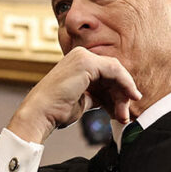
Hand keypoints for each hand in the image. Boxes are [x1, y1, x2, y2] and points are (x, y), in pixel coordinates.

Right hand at [7, 47, 140, 142]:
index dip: (117, 93)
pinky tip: (129, 98)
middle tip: (125, 116)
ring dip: (124, 94)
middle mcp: (80, 55)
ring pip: (116, 72)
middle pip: (113, 73)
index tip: (122, 111)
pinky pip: (115, 71)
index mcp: (77, 63)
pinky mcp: (87, 62)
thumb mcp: (82, 100)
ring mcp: (83, 56)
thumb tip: (112, 100)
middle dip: (121, 95)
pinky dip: (125, 84)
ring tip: (124, 115)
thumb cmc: (56, 111)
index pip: (106, 75)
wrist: (40, 114)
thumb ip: (96, 95)